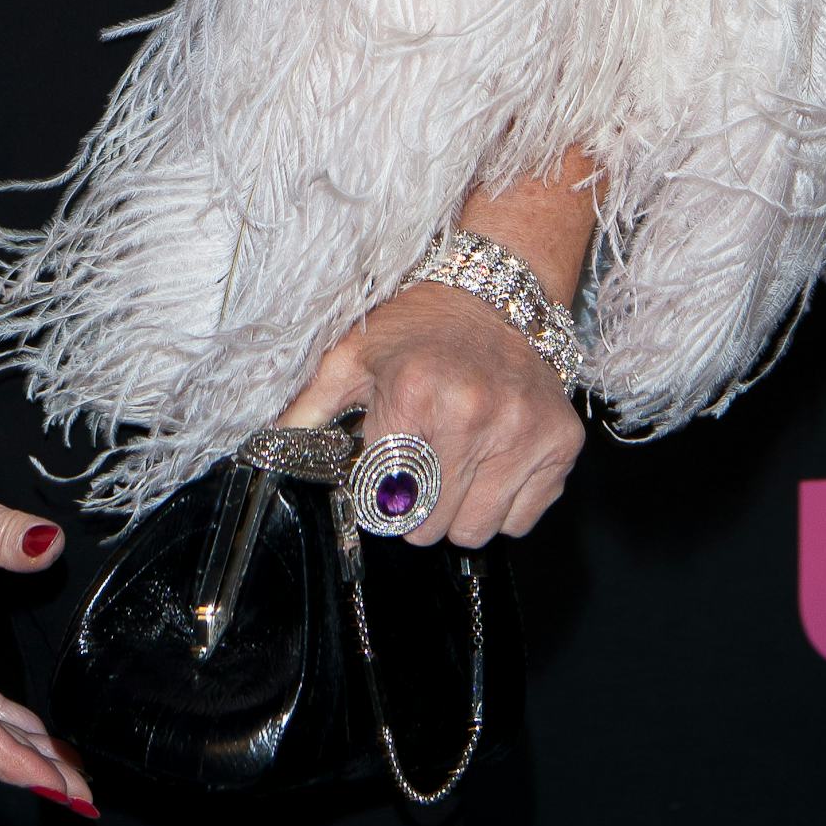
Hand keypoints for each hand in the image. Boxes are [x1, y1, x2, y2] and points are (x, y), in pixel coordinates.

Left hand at [283, 279, 583, 545]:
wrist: (494, 294)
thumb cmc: (418, 328)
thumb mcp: (351, 355)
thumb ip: (307, 406)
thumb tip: (265, 448)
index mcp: (414, 394)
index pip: (384, 499)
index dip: (376, 493)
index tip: (381, 474)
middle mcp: (474, 414)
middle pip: (429, 525)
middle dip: (416, 506)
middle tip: (418, 467)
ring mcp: (522, 432)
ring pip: (476, 531)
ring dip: (459, 511)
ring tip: (454, 464)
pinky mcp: (560, 443)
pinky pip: (521, 519)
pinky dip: (503, 504)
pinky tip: (491, 462)